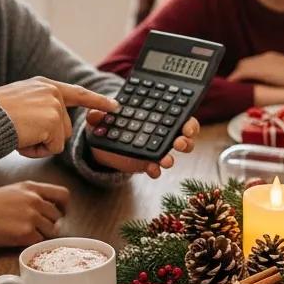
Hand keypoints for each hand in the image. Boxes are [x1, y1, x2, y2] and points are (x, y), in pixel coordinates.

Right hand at [0, 78, 118, 156]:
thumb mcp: (19, 102)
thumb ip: (40, 106)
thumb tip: (54, 123)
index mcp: (44, 85)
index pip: (77, 93)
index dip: (97, 101)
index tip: (115, 106)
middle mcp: (51, 92)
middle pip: (64, 127)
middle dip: (46, 137)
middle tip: (21, 131)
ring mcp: (54, 106)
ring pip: (58, 140)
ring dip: (40, 145)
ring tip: (19, 134)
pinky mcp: (52, 121)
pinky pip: (52, 149)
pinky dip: (37, 151)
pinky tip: (22, 140)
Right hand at [0, 181, 69, 246]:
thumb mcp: (12, 190)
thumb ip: (31, 195)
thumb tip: (47, 207)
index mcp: (31, 187)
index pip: (63, 194)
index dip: (64, 206)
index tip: (60, 212)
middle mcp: (34, 200)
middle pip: (57, 216)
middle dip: (50, 223)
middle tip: (37, 228)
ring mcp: (31, 216)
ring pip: (51, 230)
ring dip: (42, 234)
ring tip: (26, 233)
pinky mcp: (25, 233)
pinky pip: (39, 241)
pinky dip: (32, 242)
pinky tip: (19, 238)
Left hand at [85, 115, 199, 178]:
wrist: (102, 144)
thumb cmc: (110, 123)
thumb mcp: (103, 116)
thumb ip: (99, 114)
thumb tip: (95, 114)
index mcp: (158, 116)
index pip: (180, 116)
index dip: (188, 121)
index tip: (186, 125)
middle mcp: (161, 133)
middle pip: (184, 137)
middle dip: (186, 140)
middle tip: (179, 142)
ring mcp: (155, 150)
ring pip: (173, 154)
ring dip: (173, 157)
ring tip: (166, 160)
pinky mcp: (146, 164)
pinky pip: (156, 169)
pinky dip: (155, 170)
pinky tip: (152, 169)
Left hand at [228, 52, 283, 88]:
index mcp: (274, 57)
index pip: (256, 62)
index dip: (249, 71)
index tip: (246, 79)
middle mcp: (266, 57)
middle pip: (245, 63)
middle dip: (240, 73)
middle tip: (236, 84)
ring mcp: (262, 62)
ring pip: (241, 67)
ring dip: (236, 76)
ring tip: (232, 87)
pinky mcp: (259, 70)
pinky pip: (241, 74)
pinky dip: (235, 79)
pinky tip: (232, 86)